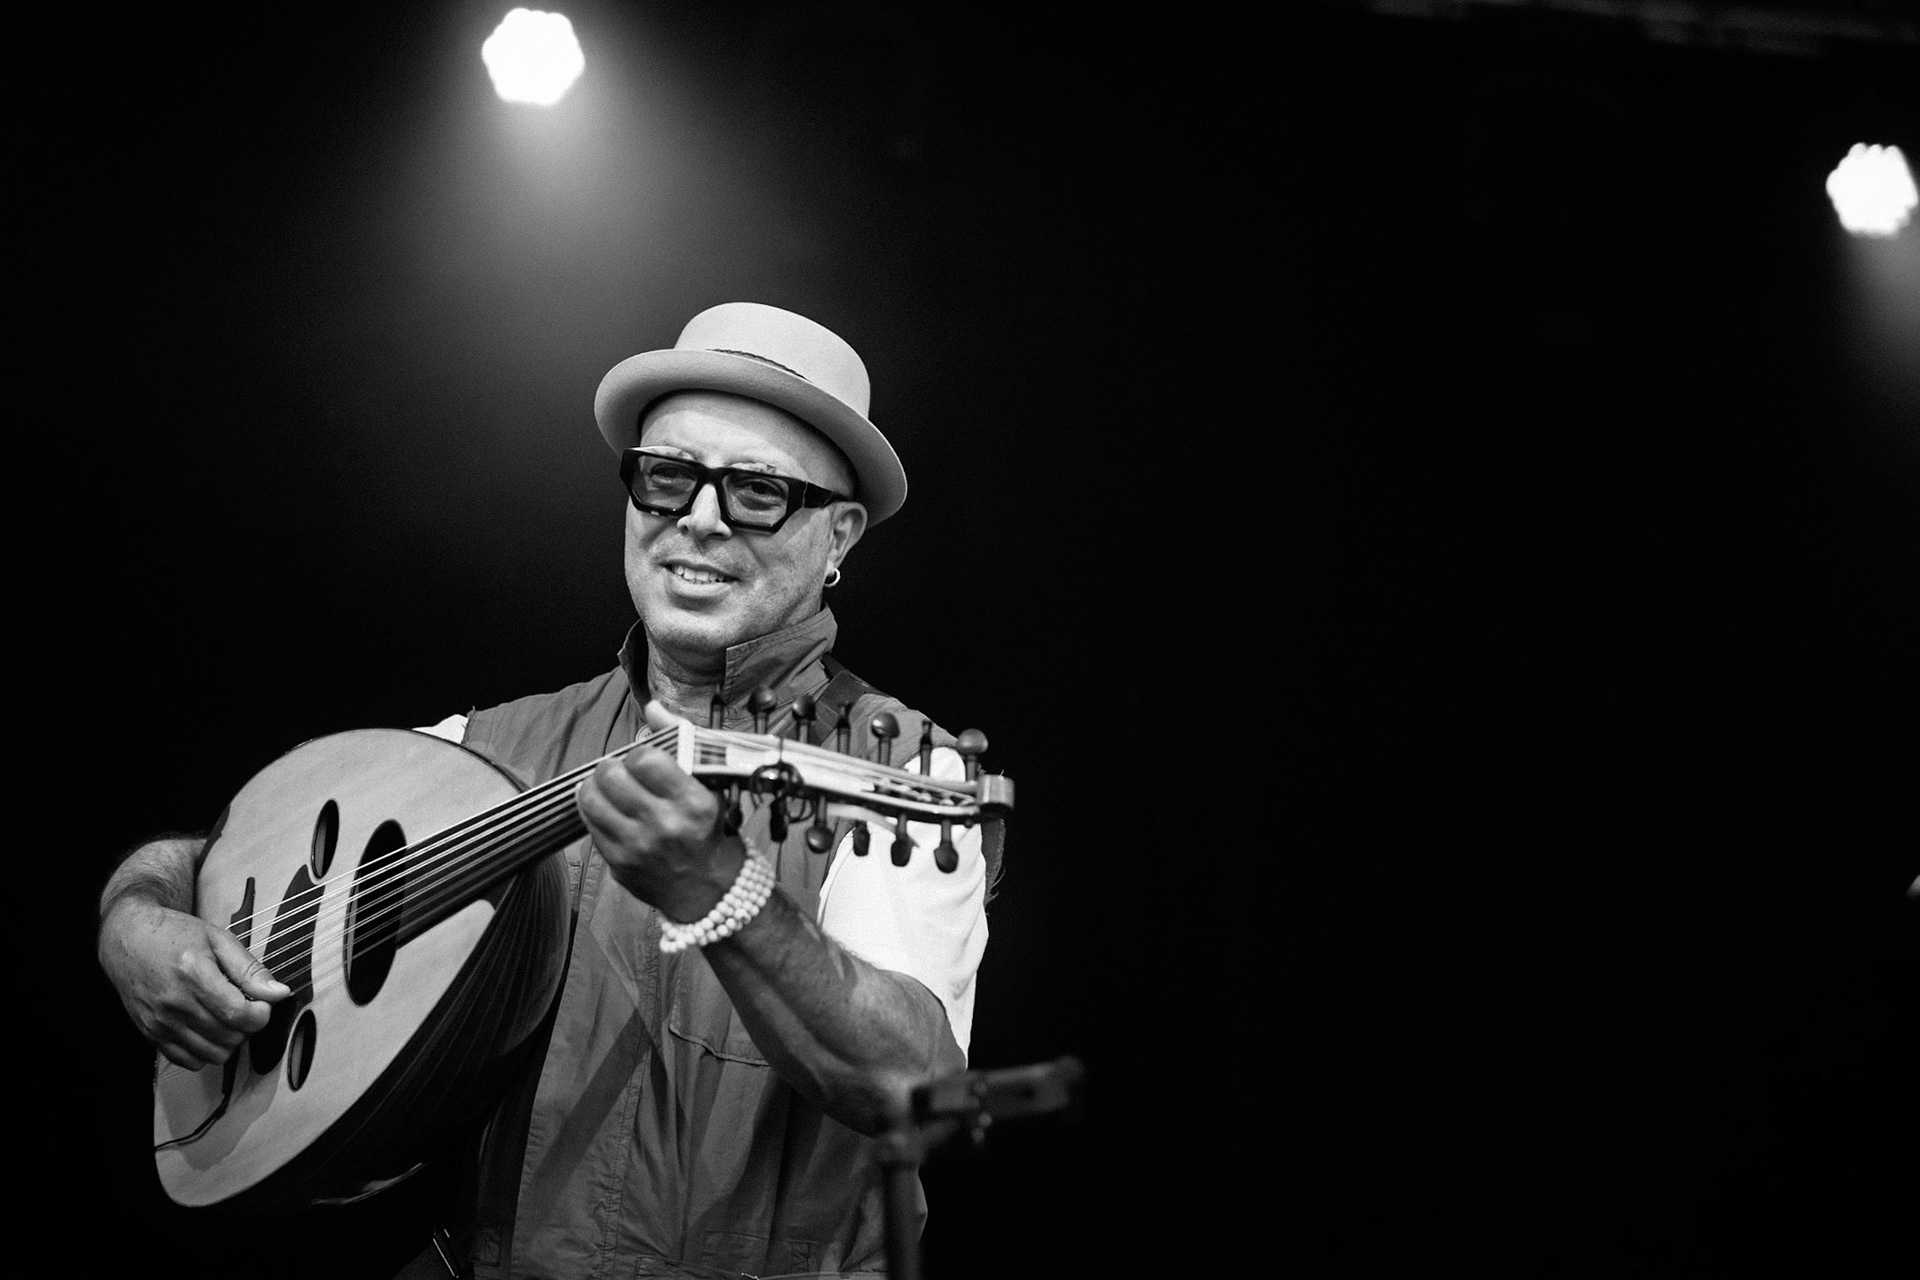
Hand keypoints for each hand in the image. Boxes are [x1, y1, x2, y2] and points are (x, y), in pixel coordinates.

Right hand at [98, 898, 289, 1068]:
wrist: (128, 937)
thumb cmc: (173, 934)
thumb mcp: (218, 939)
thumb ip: (250, 969)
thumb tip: (279, 993)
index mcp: (194, 974)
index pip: (239, 1015)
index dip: (261, 1014)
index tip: (263, 1003)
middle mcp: (174, 1003)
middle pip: (229, 1037)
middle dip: (248, 1026)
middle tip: (246, 1007)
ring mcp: (160, 1022)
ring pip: (212, 1054)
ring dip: (229, 1041)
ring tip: (227, 1018)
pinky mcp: (151, 1034)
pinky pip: (188, 1061)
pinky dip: (205, 1051)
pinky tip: (208, 1029)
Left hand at [576, 700, 745, 919]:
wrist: (708, 890)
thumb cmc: (709, 830)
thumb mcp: (709, 785)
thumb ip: (680, 741)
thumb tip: (651, 706)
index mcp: (694, 802)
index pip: (645, 758)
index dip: (639, 753)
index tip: (645, 760)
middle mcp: (665, 825)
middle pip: (612, 775)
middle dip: (612, 766)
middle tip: (620, 771)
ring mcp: (637, 847)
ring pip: (591, 798)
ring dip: (596, 786)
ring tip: (608, 786)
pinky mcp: (618, 863)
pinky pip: (589, 824)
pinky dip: (593, 809)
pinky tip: (607, 808)